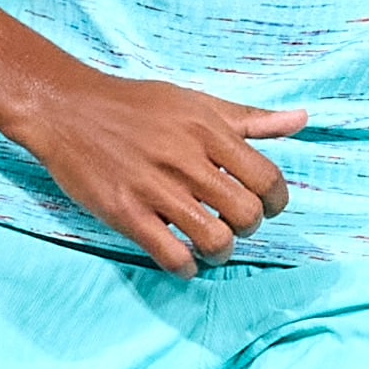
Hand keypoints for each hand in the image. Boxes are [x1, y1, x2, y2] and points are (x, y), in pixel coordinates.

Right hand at [3, 68, 301, 274]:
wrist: (66, 108)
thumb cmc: (135, 105)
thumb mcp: (196, 102)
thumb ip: (250, 118)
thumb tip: (301, 119)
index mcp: (207, 130)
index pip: (267, 178)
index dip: (276, 201)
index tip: (266, 206)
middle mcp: (185, 159)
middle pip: (246, 214)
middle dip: (249, 228)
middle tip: (235, 225)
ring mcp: (154, 187)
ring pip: (214, 239)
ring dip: (220, 252)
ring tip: (211, 247)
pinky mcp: (124, 212)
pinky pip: (170, 255)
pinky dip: (186, 267)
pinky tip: (183, 259)